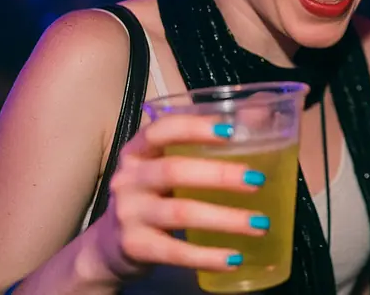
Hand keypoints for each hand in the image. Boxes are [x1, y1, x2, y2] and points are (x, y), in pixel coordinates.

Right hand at [87, 115, 270, 281]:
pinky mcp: (134, 246)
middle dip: (220, 175)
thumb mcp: (170, 164)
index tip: (231, 131)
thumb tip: (259, 111)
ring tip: (260, 222)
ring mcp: (128, 213)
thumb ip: (206, 142)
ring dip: (225, 219)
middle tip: (258, 180)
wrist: (110, 245)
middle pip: (174, 171)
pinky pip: (175, 251)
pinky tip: (234, 258)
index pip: (161, 130)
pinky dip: (207, 256)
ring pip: (180, 213)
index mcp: (139, 151)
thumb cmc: (155, 194)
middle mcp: (129, 178)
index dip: (194, 128)